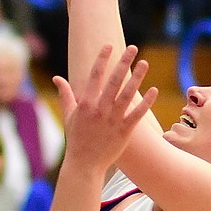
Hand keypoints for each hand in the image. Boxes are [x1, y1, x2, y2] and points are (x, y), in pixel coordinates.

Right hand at [54, 42, 155, 172]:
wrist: (84, 164)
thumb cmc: (76, 139)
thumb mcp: (68, 115)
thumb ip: (65, 94)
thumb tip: (56, 78)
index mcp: (86, 103)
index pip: (95, 76)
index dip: (102, 59)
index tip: (109, 45)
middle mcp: (100, 109)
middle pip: (114, 81)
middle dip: (123, 63)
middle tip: (133, 48)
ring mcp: (113, 120)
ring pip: (127, 94)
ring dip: (137, 78)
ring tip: (145, 63)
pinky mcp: (124, 131)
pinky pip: (137, 114)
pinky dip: (145, 102)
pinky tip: (153, 90)